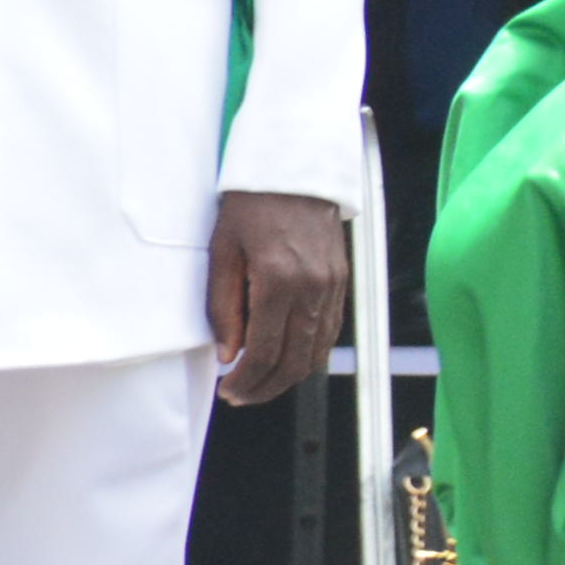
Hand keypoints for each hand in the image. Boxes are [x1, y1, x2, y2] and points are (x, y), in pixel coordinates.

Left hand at [207, 188, 346, 407]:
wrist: (295, 169)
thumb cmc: (252, 204)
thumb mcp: (223, 251)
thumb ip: (223, 306)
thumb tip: (228, 353)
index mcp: (278, 281)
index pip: (264, 352)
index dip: (246, 380)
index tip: (229, 390)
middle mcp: (312, 289)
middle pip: (295, 362)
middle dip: (267, 387)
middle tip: (242, 396)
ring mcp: (332, 287)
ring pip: (316, 352)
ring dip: (289, 376)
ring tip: (262, 382)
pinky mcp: (341, 282)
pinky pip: (329, 332)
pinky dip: (310, 353)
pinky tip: (288, 357)